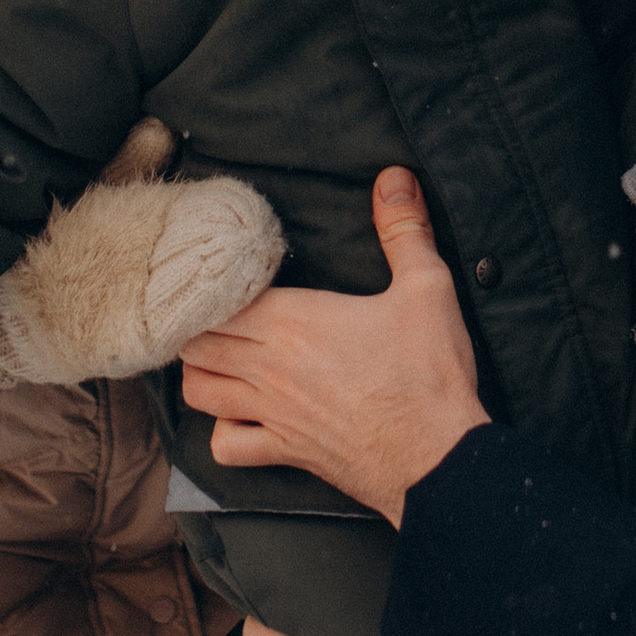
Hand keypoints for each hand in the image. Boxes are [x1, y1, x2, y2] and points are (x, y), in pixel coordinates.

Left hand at [178, 168, 487, 525]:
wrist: (438, 459)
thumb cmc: (430, 374)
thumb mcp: (426, 288)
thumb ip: (404, 229)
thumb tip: (394, 176)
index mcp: (292, 321)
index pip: (217, 299)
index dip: (213, 287)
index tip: (226, 277)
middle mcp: (268, 367)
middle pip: (196, 343)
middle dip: (197, 325)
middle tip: (217, 313)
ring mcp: (271, 413)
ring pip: (198, 391)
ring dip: (201, 372)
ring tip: (220, 358)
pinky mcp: (285, 452)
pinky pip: (226, 447)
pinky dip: (222, 432)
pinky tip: (242, 419)